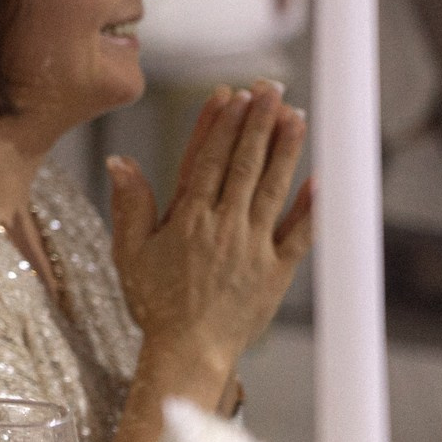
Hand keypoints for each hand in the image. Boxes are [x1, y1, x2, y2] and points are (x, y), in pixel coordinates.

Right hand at [108, 80, 314, 386]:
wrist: (189, 352)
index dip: (221, 124)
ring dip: (286, 149)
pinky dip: (312, 206)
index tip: (231, 95)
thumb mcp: (129, 253)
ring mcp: (255, 247)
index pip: (206, 160)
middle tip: (270, 88)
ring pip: (273, 187)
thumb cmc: (155, 305)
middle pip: (244, 164)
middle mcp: (224, 226)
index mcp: (187, 220)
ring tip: (296, 115)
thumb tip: (120, 161)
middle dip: (258, 122)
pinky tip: (321, 179)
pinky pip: (300, 233)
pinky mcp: (278, 270)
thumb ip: (129, 205)